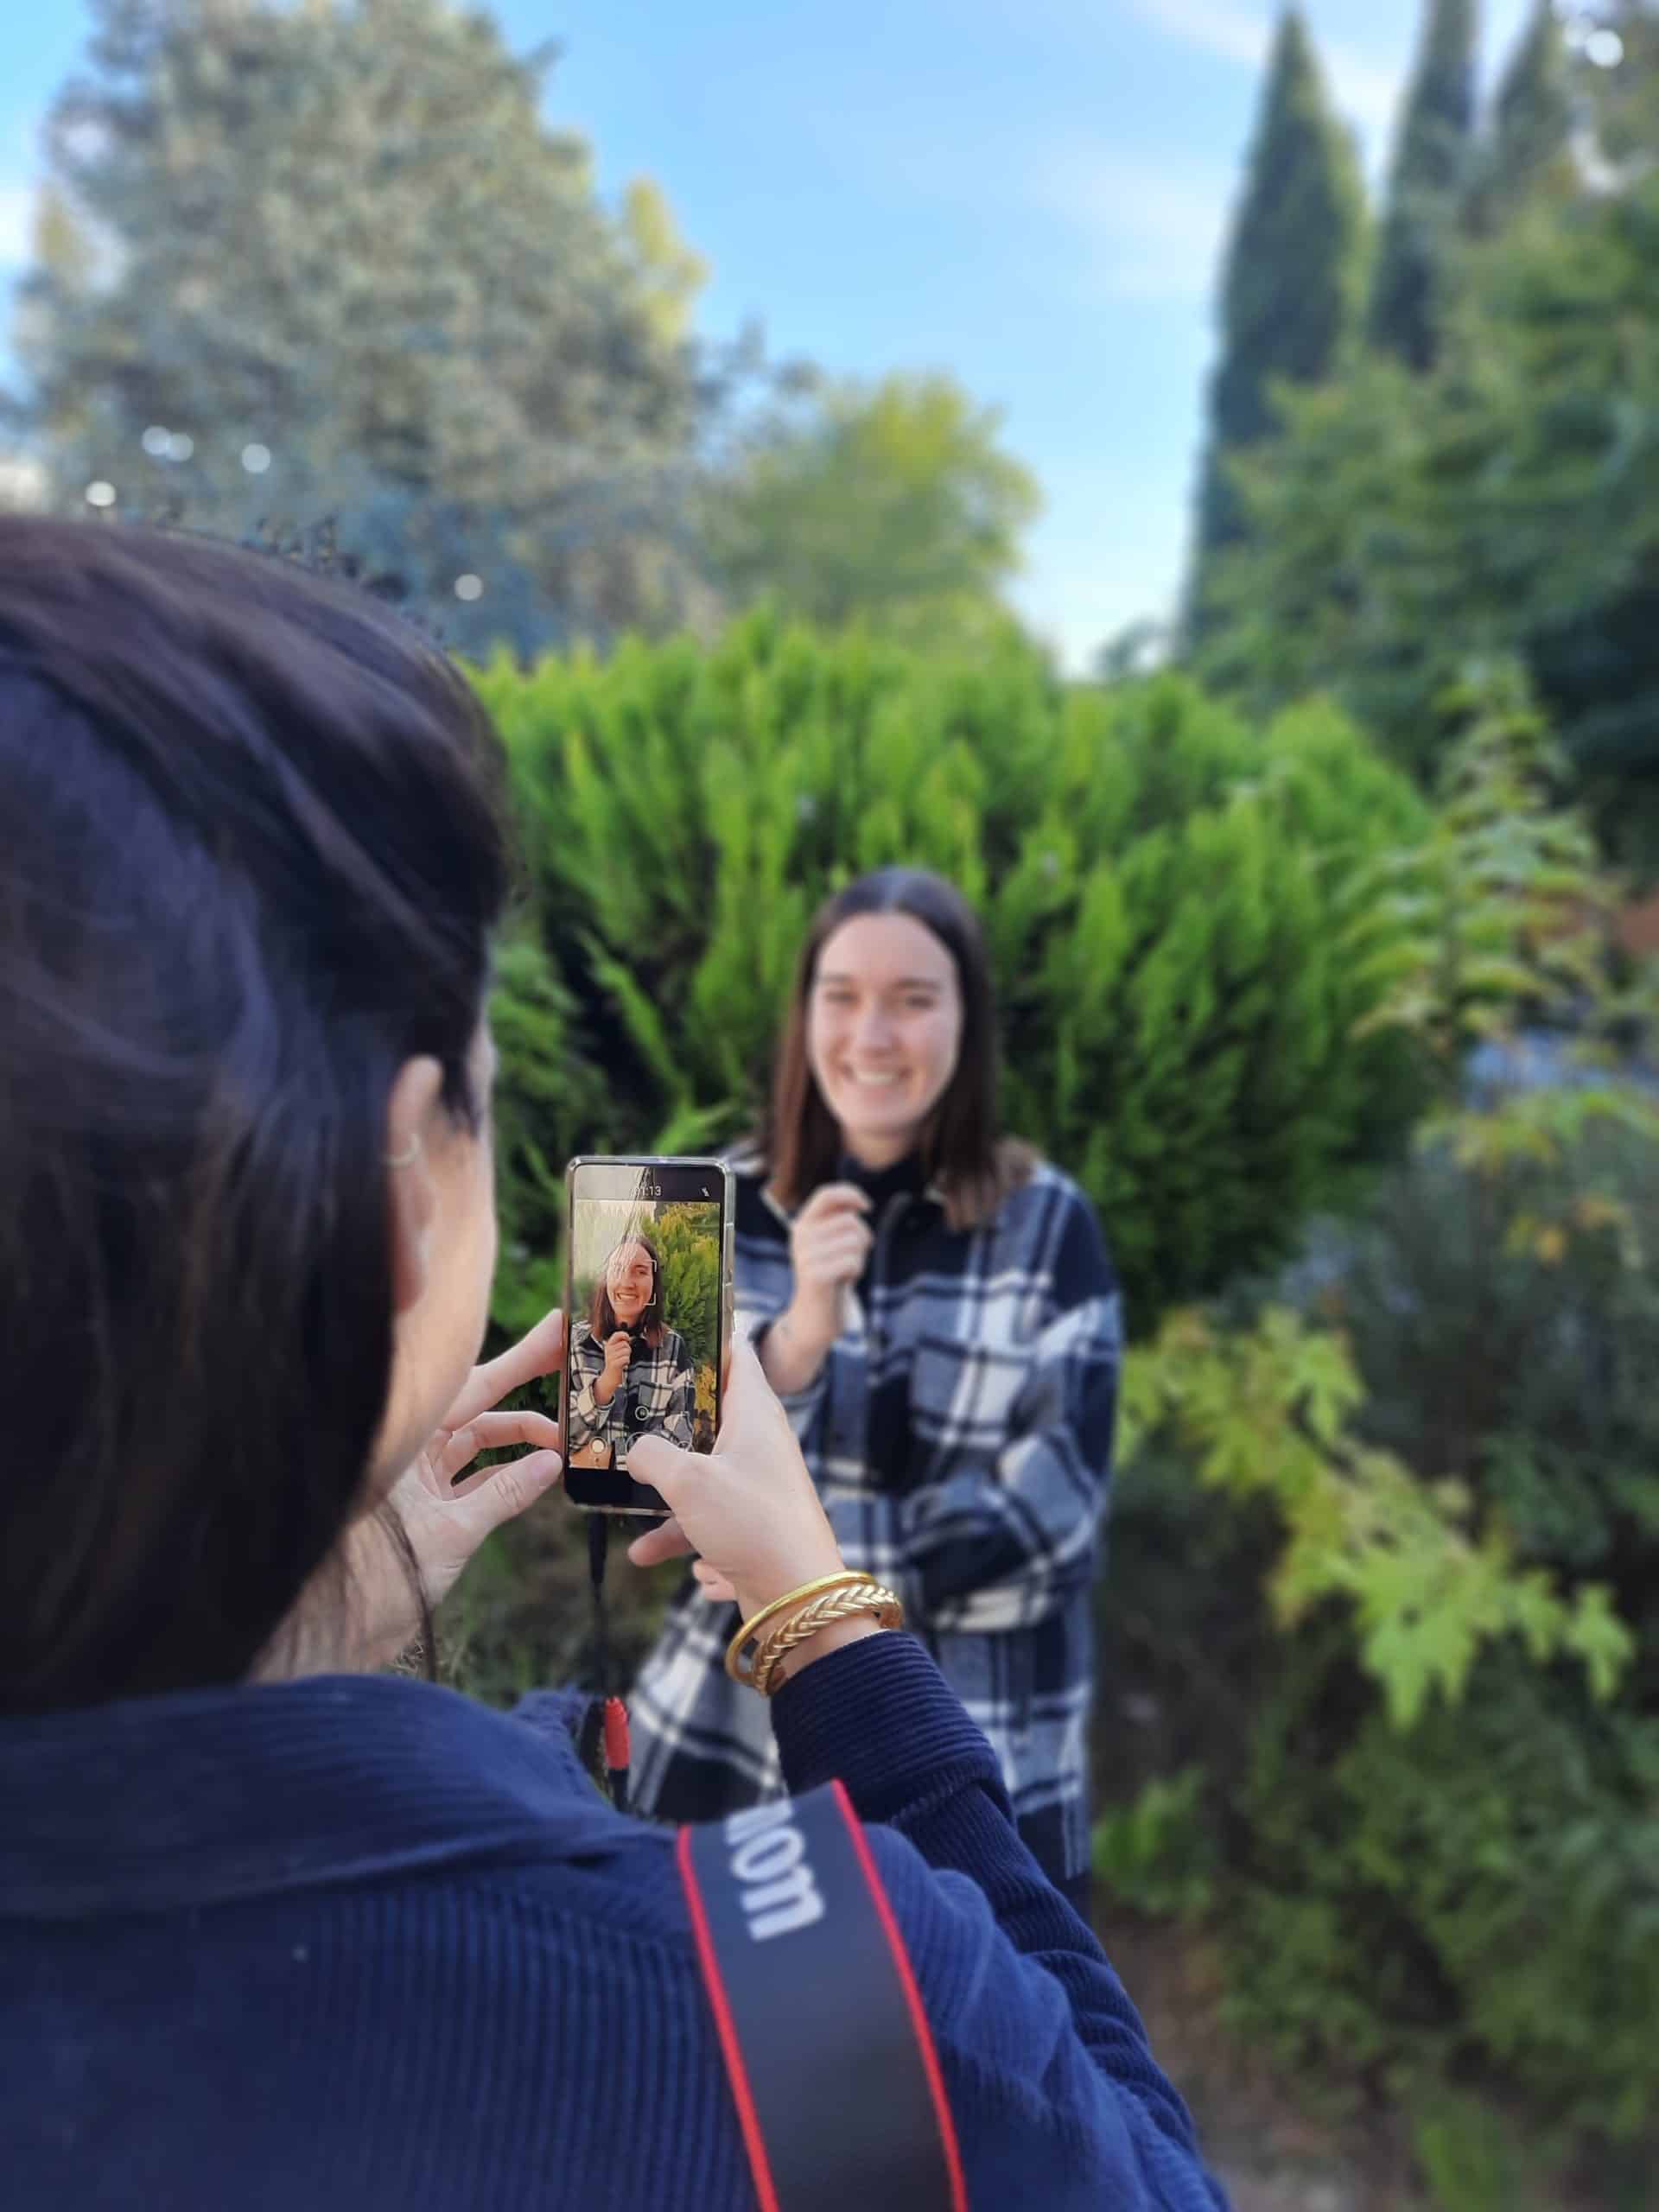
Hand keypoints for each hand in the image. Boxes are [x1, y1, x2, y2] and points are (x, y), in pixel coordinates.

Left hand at [282, 1311, 565, 1673]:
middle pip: (474, 1401)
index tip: (554, 1332)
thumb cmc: (381, 1580)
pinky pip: (472, 1475)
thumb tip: (549, 1463)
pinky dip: (504, 1472)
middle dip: (523, 1380)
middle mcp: (408, 1449)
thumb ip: (502, 1495)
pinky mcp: (425, 1504)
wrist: (342, 1631)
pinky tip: (537, 1472)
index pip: (469, 1386)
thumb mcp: (452, 1534)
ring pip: (476, 1438)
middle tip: (568, 1357)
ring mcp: (416, 1475)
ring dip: (518, 1436)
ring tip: (563, 1437)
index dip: (516, 1360)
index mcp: (404, 1441)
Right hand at [593, 1329, 632, 1406]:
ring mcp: (610, 1357)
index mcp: (608, 1345)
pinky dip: (627, 1362)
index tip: (627, 1338)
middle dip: (628, 1349)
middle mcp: (608, 1350)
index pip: (616, 1334)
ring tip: (622, 1360)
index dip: (624, 1335)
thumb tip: (629, 1337)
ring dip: (627, 1356)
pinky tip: (623, 1364)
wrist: (610, 1377)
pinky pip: (626, 1358)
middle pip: (625, 1344)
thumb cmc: (615, 1363)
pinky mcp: (614, 1364)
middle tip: (623, 1356)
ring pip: (627, 1351)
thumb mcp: (615, 1351)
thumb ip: (621, 1343)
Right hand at [626, 1332, 842, 1621]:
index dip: (703, 1333)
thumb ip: (650, 1456)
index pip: (734, 1351)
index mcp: (755, 1411)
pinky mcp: (750, 1520)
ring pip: (699, 1470)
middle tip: (624, 1406)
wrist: (797, 1595)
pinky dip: (678, 1533)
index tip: (665, 1325)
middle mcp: (759, 1440)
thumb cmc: (752, 1522)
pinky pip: (703, 1517)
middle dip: (665, 1415)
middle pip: (707, 1411)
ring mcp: (755, 1481)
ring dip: (661, 1491)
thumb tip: (634, 1453)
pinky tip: (647, 1556)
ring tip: (622, 1503)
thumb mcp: (687, 1481)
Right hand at [784, 1182, 872, 1353]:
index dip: (851, 1194)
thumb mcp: (833, 1243)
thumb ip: (840, 1220)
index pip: (827, 1194)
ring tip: (845, 1270)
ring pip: (855, 1241)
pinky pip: (853, 1261)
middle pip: (850, 1221)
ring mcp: (806, 1256)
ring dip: (859, 1257)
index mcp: (803, 1224)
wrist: (814, 1316)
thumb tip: (860, 1202)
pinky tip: (844, 1280)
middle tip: (851, 1257)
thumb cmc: (832, 1275)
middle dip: (862, 1238)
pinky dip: (856, 1271)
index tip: (867, 1207)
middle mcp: (800, 1237)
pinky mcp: (815, 1275)